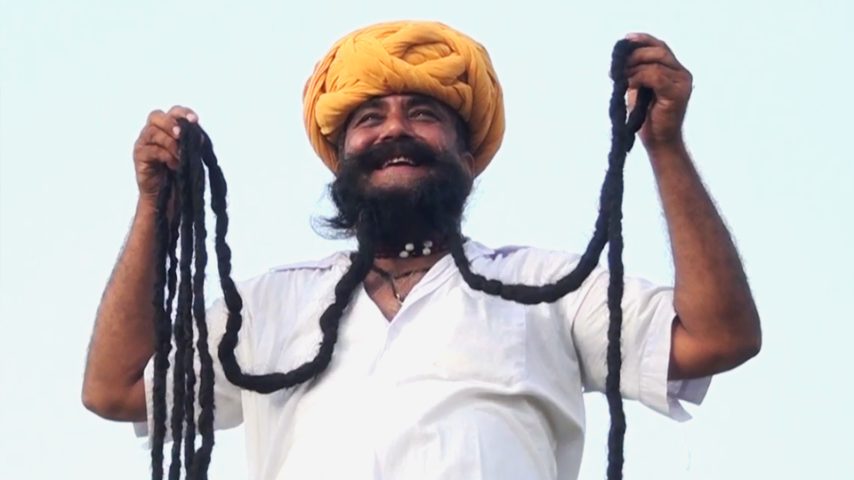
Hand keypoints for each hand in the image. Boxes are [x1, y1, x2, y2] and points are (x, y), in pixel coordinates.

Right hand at [132, 105, 197, 204]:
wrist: (169, 195)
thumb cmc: (180, 171)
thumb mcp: (190, 154)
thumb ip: (193, 143)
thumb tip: (199, 137)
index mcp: (168, 127)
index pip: (173, 112)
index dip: (183, 112)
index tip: (195, 120)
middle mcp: (153, 131)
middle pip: (156, 116)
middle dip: (170, 123)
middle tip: (181, 134)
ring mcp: (144, 143)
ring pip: (152, 132)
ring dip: (169, 142)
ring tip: (181, 155)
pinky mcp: (139, 156)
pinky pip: (151, 150)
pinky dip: (165, 155)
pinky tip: (174, 163)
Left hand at [623, 33, 692, 150]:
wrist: (658, 143)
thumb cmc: (647, 119)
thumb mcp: (638, 89)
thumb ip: (635, 72)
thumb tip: (621, 56)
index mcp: (675, 71)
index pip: (660, 47)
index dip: (643, 40)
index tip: (625, 40)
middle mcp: (682, 74)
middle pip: (659, 51)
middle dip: (635, 54)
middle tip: (617, 66)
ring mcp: (682, 83)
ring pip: (656, 62)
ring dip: (633, 67)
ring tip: (620, 77)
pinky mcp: (677, 93)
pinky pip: (655, 76)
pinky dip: (638, 77)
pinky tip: (628, 85)